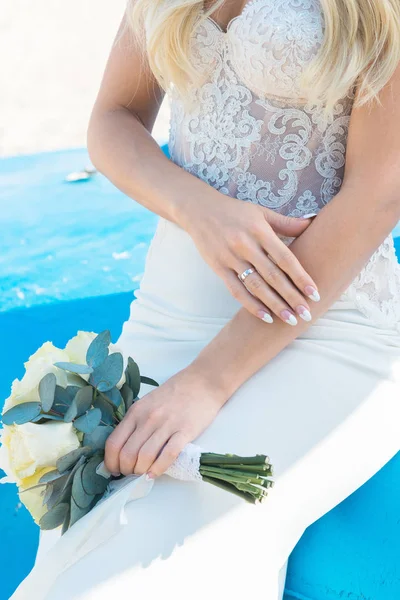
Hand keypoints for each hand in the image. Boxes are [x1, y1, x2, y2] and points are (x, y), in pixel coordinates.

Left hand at [104, 368, 224, 477]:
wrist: (202, 382)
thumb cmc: (174, 393)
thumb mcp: (147, 403)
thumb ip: (136, 422)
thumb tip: (124, 449)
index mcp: (136, 411)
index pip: (114, 442)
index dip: (110, 462)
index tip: (115, 470)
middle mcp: (148, 418)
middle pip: (127, 453)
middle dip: (126, 470)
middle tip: (130, 475)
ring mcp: (167, 424)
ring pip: (145, 457)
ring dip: (140, 472)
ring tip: (142, 475)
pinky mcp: (185, 431)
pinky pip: (168, 455)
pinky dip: (158, 469)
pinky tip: (155, 474)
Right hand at [180, 191, 319, 325]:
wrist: (199, 210)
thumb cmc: (235, 211)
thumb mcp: (261, 212)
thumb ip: (286, 222)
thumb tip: (311, 225)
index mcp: (260, 231)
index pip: (285, 258)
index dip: (301, 277)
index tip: (314, 293)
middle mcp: (246, 245)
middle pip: (273, 276)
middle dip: (291, 297)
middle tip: (307, 313)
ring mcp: (231, 258)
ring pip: (256, 286)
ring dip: (274, 305)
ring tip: (290, 319)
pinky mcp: (218, 268)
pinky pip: (236, 290)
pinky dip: (251, 305)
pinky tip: (266, 317)